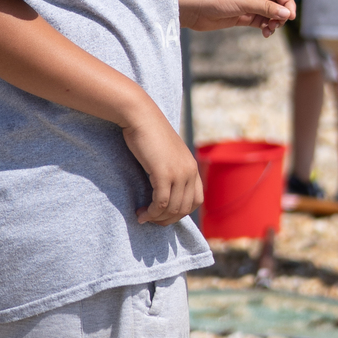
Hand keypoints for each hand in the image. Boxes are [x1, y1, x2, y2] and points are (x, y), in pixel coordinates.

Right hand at [124, 109, 202, 224]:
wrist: (141, 117)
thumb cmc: (149, 134)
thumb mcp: (166, 153)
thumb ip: (171, 169)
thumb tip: (164, 190)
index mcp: (192, 167)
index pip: (196, 201)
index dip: (181, 212)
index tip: (164, 214)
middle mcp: (190, 171)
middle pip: (185, 208)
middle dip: (167, 219)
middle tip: (151, 220)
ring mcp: (179, 173)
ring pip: (172, 208)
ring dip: (157, 218)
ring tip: (143, 217)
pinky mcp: (164, 173)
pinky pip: (160, 202)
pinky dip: (151, 212)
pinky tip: (140, 213)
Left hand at [178, 0, 295, 34]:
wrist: (192, 8)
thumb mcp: (244, 2)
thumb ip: (266, 8)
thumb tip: (287, 14)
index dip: (287, 3)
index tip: (291, 17)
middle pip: (276, 2)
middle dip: (280, 14)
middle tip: (277, 25)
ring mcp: (247, 3)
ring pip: (269, 13)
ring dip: (273, 22)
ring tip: (269, 30)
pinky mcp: (241, 15)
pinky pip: (259, 21)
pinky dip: (265, 27)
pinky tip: (265, 33)